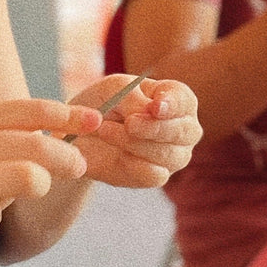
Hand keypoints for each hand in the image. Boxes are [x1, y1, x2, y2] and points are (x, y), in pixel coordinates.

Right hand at [0, 98, 98, 262]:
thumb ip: (30, 139)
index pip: (32, 110)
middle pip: (37, 144)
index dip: (69, 115)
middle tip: (78, 168)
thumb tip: (88, 124)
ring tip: (30, 191)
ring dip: (39, 186)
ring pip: (26, 176)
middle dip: (68, 158)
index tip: (97, 123)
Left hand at [66, 75, 201, 187]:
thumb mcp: (113, 89)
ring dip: (134, 143)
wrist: (82, 133)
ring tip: (105, 131)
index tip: (155, 107)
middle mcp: (183, 129)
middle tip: (129, 123)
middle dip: (153, 127)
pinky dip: (133, 165)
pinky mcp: (157, 176)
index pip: (184, 101)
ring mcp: (174, 155)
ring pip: (168, 154)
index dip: (172, 104)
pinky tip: (117, 155)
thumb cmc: (104, 102)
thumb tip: (148, 112)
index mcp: (177, 100)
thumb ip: (134, 98)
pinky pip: (154, 175)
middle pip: (183, 131)